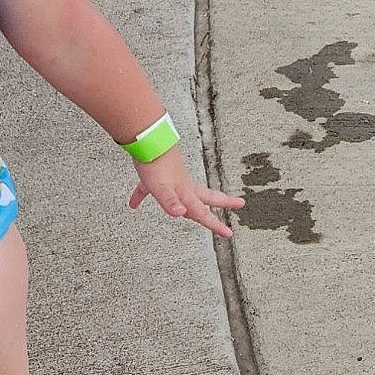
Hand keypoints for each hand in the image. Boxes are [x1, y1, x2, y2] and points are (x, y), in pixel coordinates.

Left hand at [127, 146, 243, 239]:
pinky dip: (142, 196)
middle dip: (223, 202)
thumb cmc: (155, 163)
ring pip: (184, 194)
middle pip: (206, 198)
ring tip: (189, 212)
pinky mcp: (155, 176)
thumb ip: (170, 202)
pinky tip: (134, 203)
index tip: (229, 233)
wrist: (147, 141)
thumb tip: (181, 213)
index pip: (202, 213)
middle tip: (239, 203)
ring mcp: (171, 180)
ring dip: (188, 204)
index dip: (215, 224)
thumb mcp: (161, 187)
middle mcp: (182, 186)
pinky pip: (151, 190)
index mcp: (185, 193)